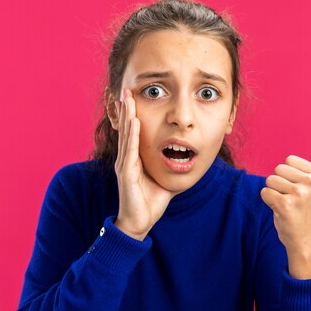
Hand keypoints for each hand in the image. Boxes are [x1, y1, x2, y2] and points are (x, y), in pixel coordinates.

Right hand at [113, 88, 174, 239]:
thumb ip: (170, 164)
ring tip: (128, 98)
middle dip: (127, 108)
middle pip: (127, 128)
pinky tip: (134, 122)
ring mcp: (125, 165)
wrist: (140, 222)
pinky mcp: (126, 175)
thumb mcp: (163, 176)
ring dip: (128, 115)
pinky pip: (130, 152)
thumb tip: (185, 154)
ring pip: (126, 136)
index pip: (133, 131)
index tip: (135, 95)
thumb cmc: (151, 201)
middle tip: (127, 88)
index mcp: (134, 158)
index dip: (133, 113)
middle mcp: (126, 159)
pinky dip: (132, 136)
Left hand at [259, 149, 310, 251]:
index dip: (289, 175)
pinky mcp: (285, 204)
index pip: (289, 160)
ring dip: (274, 193)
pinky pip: (265, 192)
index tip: (300, 189)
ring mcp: (299, 194)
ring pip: (270, 180)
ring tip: (287, 205)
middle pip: (278, 169)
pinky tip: (281, 211)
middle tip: (293, 199)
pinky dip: (268, 201)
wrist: (306, 237)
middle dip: (280, 184)